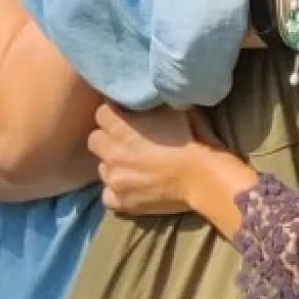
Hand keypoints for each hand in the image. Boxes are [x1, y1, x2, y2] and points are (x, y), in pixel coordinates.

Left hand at [87, 102, 210, 215]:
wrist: (203, 177)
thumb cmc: (193, 139)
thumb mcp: (175, 108)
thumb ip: (153, 103)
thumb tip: (148, 96)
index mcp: (122, 128)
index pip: (101, 113)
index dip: (114, 112)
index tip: (125, 114)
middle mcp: (112, 153)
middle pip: (95, 140)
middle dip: (108, 138)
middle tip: (127, 139)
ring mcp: (115, 180)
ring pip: (102, 167)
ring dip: (114, 163)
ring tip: (134, 164)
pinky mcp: (122, 202)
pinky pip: (107, 195)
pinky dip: (116, 190)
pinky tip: (132, 185)